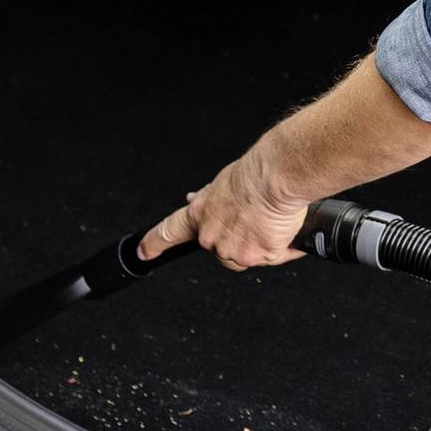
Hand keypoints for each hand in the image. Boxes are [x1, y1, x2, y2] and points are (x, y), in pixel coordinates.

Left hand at [138, 150, 307, 271]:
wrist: (275, 177)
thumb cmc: (254, 174)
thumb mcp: (222, 183)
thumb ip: (209, 199)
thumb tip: (196, 199)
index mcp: (200, 213)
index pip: (169, 231)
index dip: (155, 243)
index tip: (144, 252)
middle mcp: (212, 236)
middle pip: (221, 250)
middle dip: (238, 239)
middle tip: (255, 220)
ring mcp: (233, 249)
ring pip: (248, 256)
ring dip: (261, 243)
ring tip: (272, 220)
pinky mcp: (258, 256)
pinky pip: (274, 256)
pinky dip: (283, 247)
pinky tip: (286, 230)